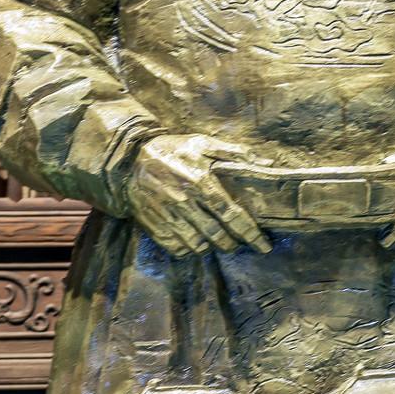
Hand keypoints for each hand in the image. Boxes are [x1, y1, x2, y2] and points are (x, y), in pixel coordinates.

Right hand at [125, 134, 271, 257]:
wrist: (129, 161)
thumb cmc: (171, 150)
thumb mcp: (201, 143)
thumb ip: (234, 153)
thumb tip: (265, 163)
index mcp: (199, 181)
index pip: (231, 214)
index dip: (250, 233)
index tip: (263, 245)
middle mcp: (184, 202)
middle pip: (217, 235)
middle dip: (234, 243)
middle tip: (241, 242)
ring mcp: (168, 217)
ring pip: (198, 245)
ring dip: (213, 247)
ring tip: (220, 241)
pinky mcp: (154, 227)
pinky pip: (177, 249)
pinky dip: (190, 250)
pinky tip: (196, 241)